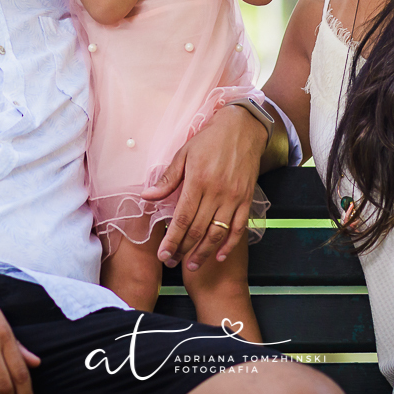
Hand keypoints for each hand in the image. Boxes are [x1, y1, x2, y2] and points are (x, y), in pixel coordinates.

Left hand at [140, 105, 264, 270]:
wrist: (243, 127)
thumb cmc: (210, 139)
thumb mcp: (184, 153)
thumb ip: (167, 179)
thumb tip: (146, 197)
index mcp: (198, 181)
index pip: (182, 219)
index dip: (172, 240)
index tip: (163, 255)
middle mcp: (217, 192)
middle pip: (198, 230)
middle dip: (183, 250)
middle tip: (171, 263)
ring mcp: (234, 197)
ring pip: (218, 233)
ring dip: (204, 253)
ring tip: (192, 266)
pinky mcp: (247, 199)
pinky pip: (239, 228)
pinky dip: (230, 245)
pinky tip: (219, 256)